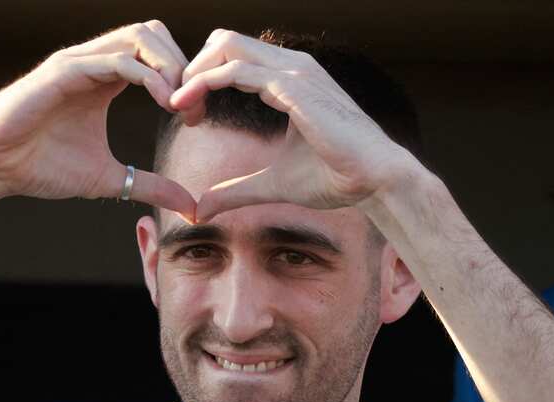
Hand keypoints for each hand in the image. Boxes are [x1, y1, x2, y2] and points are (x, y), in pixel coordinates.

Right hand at [0, 21, 195, 217]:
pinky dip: (147, 77)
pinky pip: (114, 60)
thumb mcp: (110, 179)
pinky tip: (164, 104)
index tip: (197, 119)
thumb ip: (150, 186)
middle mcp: (94, 61)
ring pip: (138, 37)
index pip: (158, 55)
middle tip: (194, 109)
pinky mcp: (62, 71)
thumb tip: (190, 204)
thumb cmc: (40, 166)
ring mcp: (78, 62)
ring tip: (181, 106)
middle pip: (154, 34)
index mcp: (105, 78)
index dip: (186, 80)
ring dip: (169, 66)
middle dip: (184, 66)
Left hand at [169, 30, 416, 221]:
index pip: (233, 57)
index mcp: (288, 78)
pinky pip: (237, 71)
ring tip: (179, 107)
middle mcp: (291, 65)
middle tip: (180, 109)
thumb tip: (199, 208)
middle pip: (223, 41)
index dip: (203, 80)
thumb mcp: (272, 184)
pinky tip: (188, 107)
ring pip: (225, 46)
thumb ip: (235, 190)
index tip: (188, 115)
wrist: (374, 180)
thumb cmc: (335, 177)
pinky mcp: (293, 87)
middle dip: (193, 70)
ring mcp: (293, 72)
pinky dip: (205, 84)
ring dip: (194, 74)